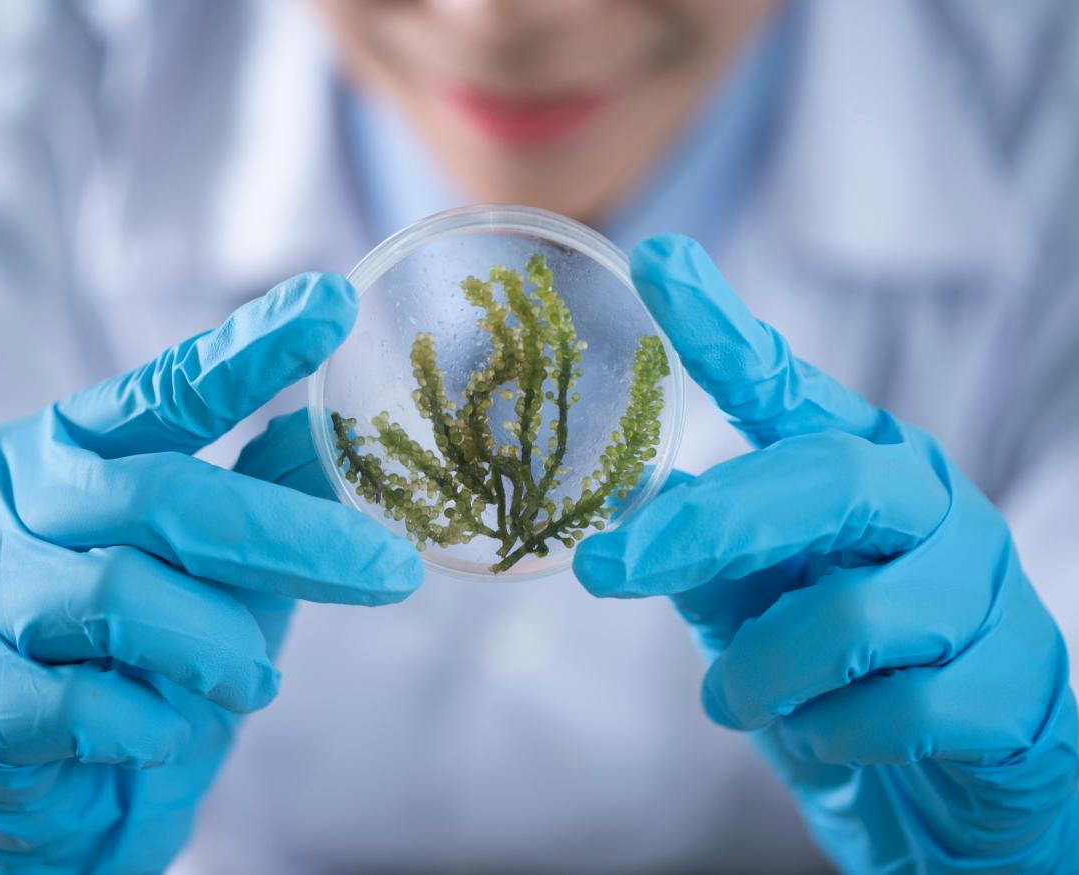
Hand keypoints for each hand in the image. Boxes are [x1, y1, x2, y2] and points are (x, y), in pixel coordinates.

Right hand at [0, 274, 421, 873]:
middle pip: (167, 496)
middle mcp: (14, 500)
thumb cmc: (142, 654)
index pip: (169, 389)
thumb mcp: (216, 565)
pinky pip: (92, 703)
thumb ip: (263, 493)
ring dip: (222, 649)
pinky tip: (166, 728)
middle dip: (295, 539)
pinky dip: (158, 721)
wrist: (51, 788)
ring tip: (253, 680)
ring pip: (126, 597)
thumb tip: (338, 427)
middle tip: (393, 571)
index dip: (252, 349)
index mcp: (72, 447)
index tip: (334, 304)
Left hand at [574, 235, 1078, 871]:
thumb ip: (711, 559)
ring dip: (764, 673)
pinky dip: (829, 735)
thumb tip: (638, 506)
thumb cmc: (839, 681)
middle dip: (706, 529)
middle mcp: (927, 506)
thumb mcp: (757, 610)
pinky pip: (896, 710)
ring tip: (735, 698)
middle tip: (605, 571)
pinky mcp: (1016, 687)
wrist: (949, 791)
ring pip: (850, 617)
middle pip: (821, 480)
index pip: (785, 387)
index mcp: (858, 469)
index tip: (655, 261)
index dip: (720, 327)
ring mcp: (984, 591)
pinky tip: (828, 738)